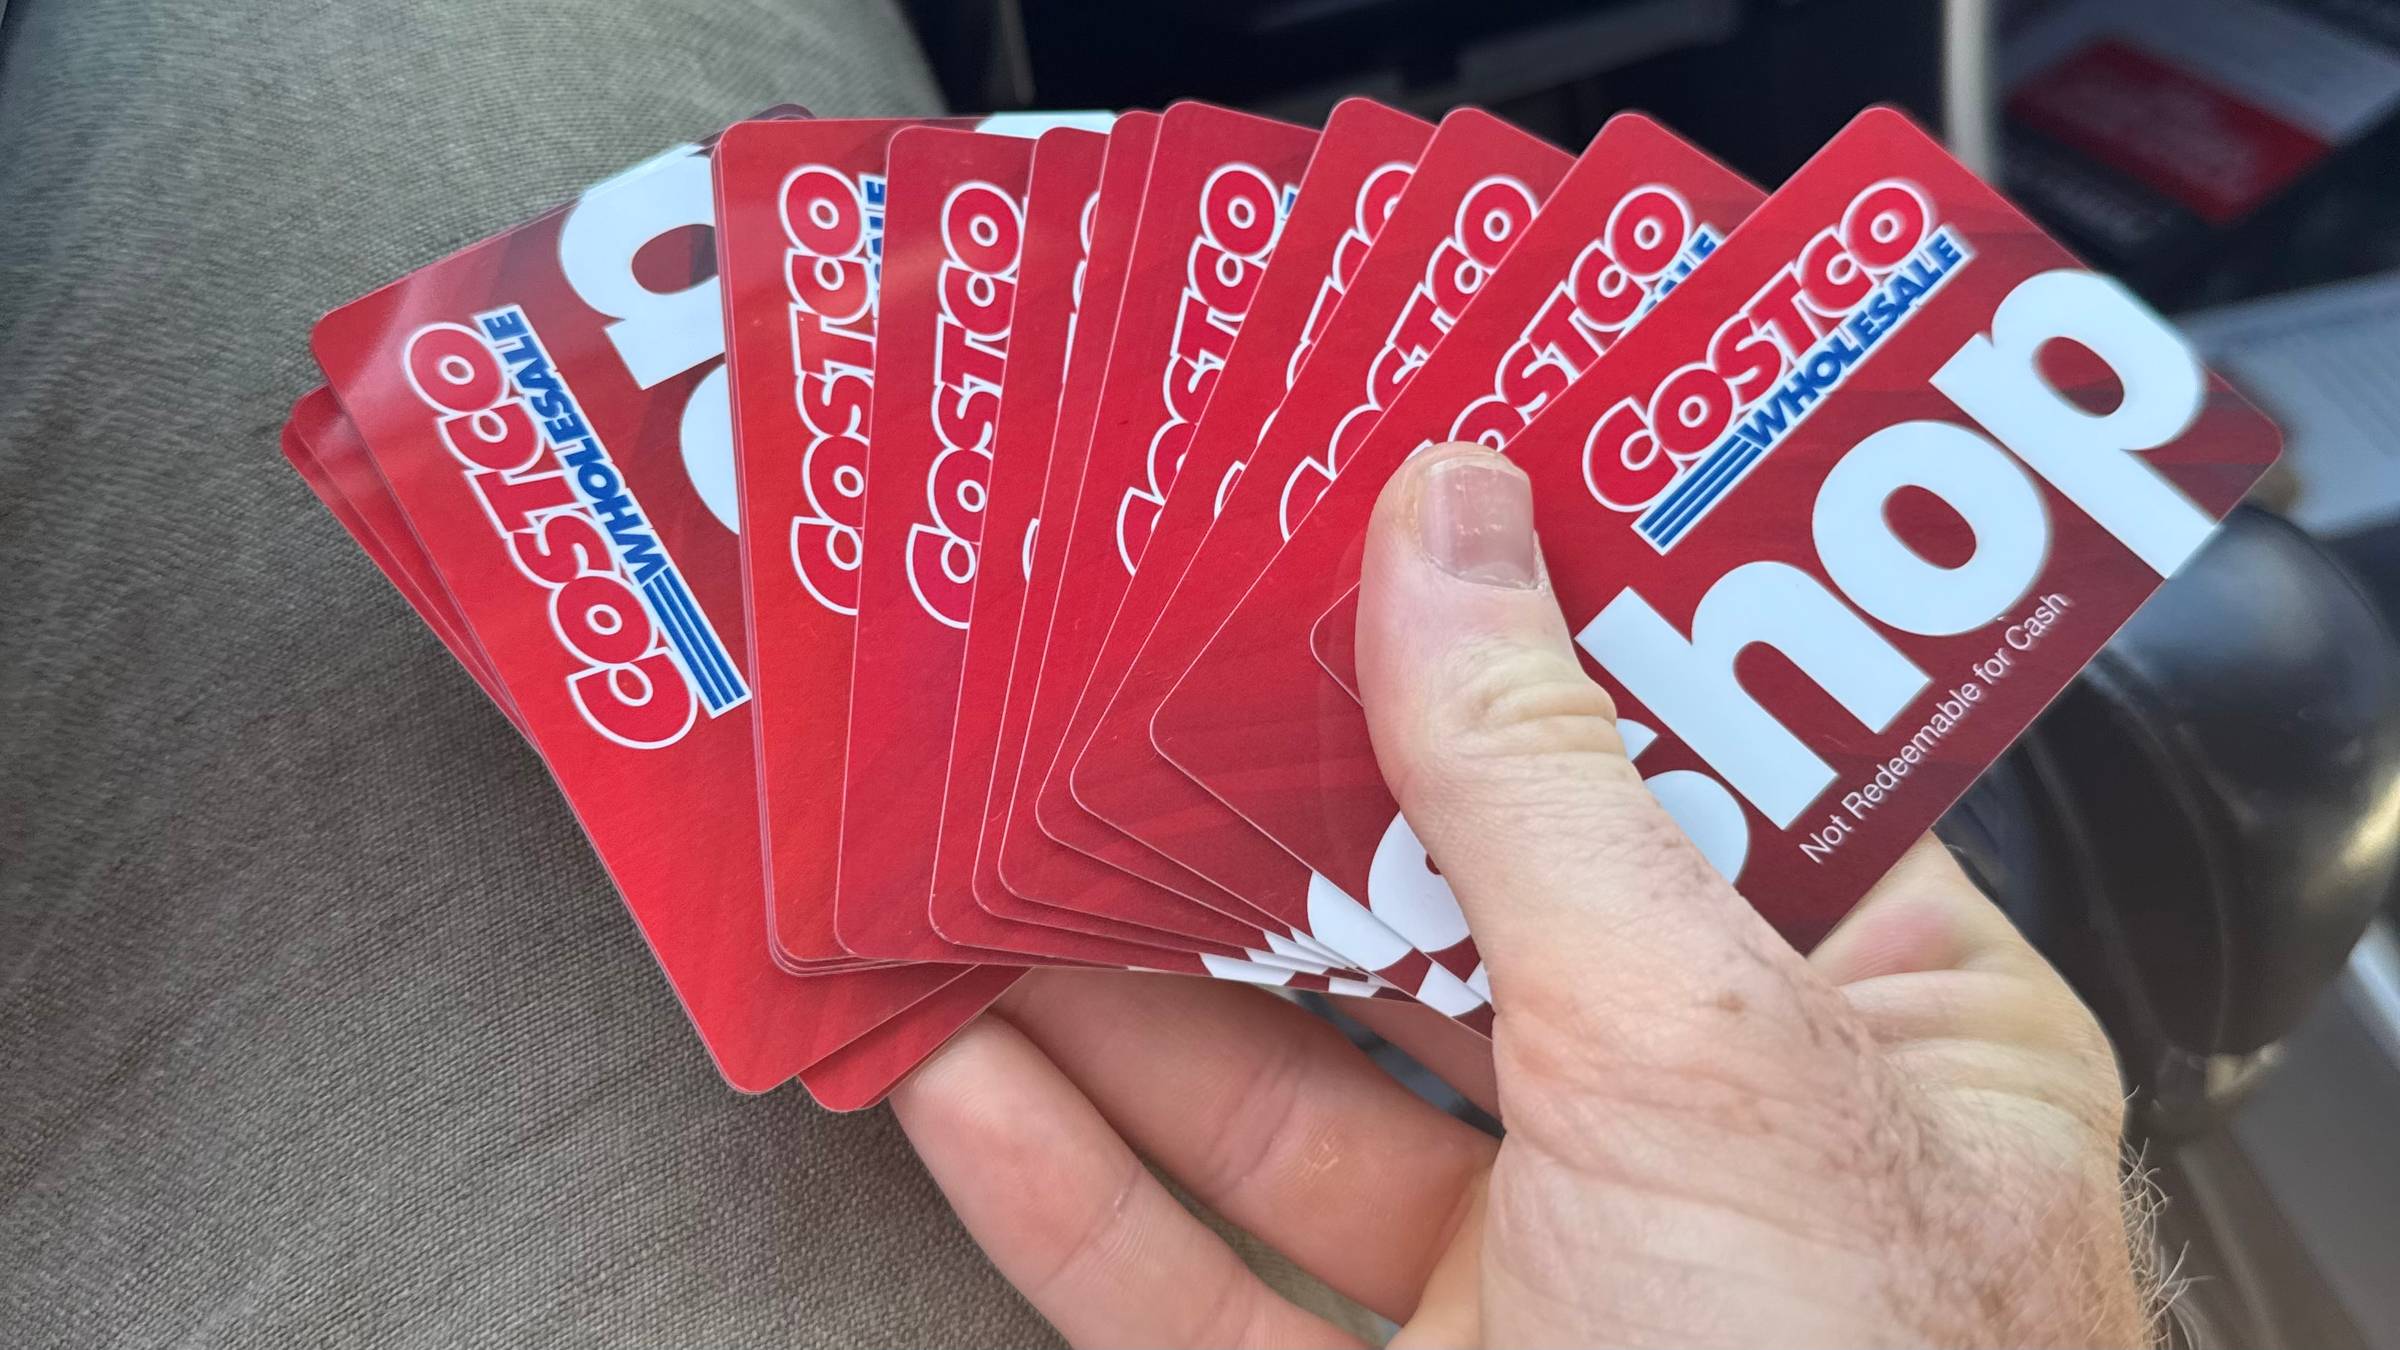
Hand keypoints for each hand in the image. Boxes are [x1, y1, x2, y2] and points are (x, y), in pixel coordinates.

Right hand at [893, 444, 2147, 1346]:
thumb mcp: (1701, 1049)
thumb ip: (1539, 786)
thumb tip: (1451, 526)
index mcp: (1875, 1039)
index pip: (1688, 768)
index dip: (1534, 634)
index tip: (1381, 518)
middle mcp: (1709, 1157)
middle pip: (1446, 931)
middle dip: (1270, 819)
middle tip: (1135, 672)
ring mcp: (1546, 1300)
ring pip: (1293, 1111)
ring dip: (1123, 996)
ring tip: (984, 857)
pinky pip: (1204, 1295)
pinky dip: (1073, 1191)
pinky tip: (968, 1084)